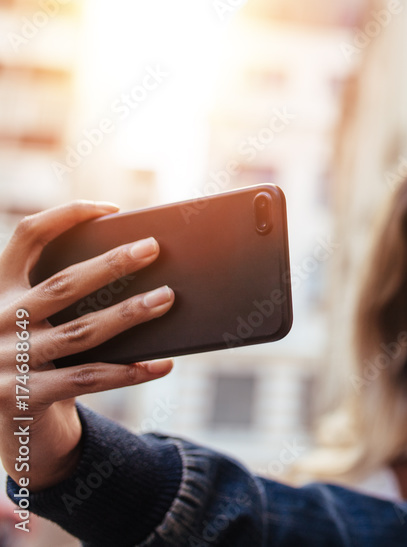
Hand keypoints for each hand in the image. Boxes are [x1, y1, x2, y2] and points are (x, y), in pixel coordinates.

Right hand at [0, 201, 175, 490]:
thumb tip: (136, 267)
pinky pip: (89, 380)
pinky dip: (131, 372)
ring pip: (82, 332)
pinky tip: (163, 364)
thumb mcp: (28, 319)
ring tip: (167, 297)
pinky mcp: (24, 396)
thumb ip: (59, 295)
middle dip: (112, 263)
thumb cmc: (28, 356)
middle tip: (153, 247)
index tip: (110, 209)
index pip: (27, 237)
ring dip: (130, 313)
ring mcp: (9, 360)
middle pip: (63, 284)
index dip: (66, 216)